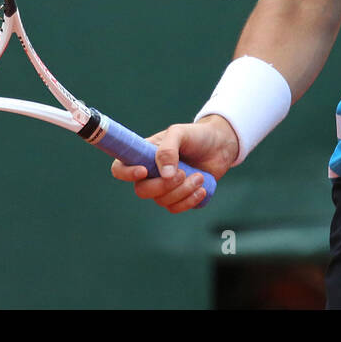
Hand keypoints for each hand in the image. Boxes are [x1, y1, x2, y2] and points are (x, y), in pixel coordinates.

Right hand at [109, 115, 238, 212]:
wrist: (220, 145)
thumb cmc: (196, 136)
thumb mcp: (180, 133)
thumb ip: (168, 149)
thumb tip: (164, 174)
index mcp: (144, 155)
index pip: (120, 168)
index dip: (126, 173)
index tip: (144, 171)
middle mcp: (150, 173)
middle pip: (142, 191)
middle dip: (163, 186)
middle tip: (183, 173)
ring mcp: (164, 187)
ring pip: (162, 201)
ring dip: (182, 191)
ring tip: (199, 176)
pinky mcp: (179, 197)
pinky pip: (176, 208)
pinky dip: (189, 201)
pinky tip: (202, 189)